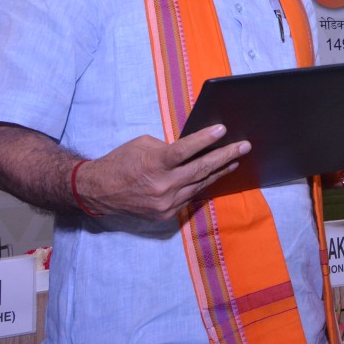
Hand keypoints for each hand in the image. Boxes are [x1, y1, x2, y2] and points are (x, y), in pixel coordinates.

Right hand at [76, 124, 249, 219]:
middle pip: (201, 169)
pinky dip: (203, 184)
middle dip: (226, 156)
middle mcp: (162, 186)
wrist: (99, 191)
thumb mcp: (143, 145)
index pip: (185, 150)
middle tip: (244, 146)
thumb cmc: (121, 161)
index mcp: (154, 164)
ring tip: (236, 160)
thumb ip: (169, 147)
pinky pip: (191, 196)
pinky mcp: (166, 214)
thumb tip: (194, 148)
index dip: (205, 140)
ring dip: (219, 171)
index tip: (223, 129)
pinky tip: (215, 175)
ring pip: (200, 184)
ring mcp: (165, 203)